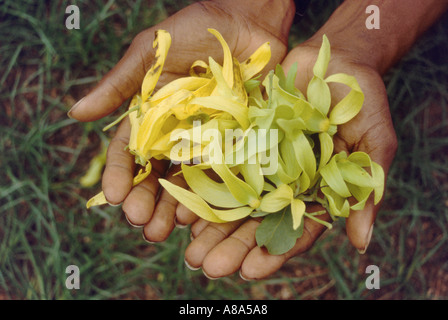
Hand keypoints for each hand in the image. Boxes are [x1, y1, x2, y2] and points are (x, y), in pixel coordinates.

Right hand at [68, 0, 295, 240]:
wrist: (244, 20)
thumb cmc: (191, 30)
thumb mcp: (149, 54)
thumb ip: (119, 85)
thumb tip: (76, 113)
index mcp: (151, 116)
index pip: (129, 152)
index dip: (119, 174)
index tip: (112, 197)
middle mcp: (176, 133)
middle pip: (156, 174)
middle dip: (146, 200)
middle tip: (141, 224)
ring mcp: (206, 139)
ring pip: (186, 180)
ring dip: (174, 207)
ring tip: (166, 230)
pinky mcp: (237, 140)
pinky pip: (222, 170)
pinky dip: (211, 192)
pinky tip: (201, 212)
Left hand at [182, 40, 397, 279]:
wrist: (334, 61)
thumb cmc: (361, 102)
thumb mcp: (374, 143)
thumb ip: (367, 190)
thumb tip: (361, 244)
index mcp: (314, 192)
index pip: (293, 231)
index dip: (273, 252)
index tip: (250, 271)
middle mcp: (283, 183)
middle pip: (255, 221)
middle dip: (231, 245)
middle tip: (205, 266)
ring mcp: (260, 163)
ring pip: (232, 199)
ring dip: (210, 224)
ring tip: (188, 248)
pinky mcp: (242, 140)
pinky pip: (219, 165)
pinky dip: (202, 184)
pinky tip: (183, 206)